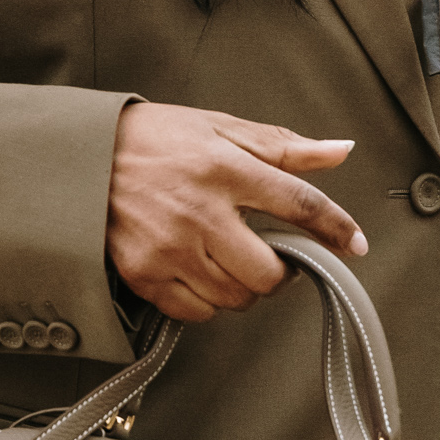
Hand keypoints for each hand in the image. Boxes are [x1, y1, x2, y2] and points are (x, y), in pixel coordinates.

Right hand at [106, 102, 367, 322]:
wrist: (82, 158)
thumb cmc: (155, 140)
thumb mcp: (219, 128)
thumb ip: (281, 145)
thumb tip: (339, 149)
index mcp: (224, 167)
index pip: (299, 203)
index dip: (336, 228)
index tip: (357, 244)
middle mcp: (199, 211)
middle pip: (268, 272)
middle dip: (279, 270)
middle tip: (270, 255)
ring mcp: (170, 248)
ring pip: (236, 297)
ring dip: (244, 285)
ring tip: (228, 258)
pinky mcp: (144, 275)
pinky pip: (198, 311)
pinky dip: (208, 300)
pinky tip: (200, 272)